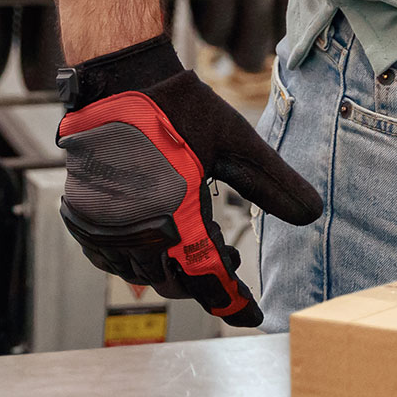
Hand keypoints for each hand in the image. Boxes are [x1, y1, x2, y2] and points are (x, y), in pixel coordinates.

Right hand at [54, 31, 320, 325]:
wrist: (118, 80)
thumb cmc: (178, 108)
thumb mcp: (237, 143)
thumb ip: (274, 183)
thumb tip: (313, 214)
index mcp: (175, 217)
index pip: (209, 278)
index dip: (234, 302)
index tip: (253, 316)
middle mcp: (135, 231)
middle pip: (175, 283)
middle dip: (206, 279)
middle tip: (231, 259)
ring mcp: (103, 229)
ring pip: (142, 275)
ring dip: (173, 268)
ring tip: (200, 243)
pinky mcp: (83, 220)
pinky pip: (110, 260)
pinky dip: (137, 260)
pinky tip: (158, 242)